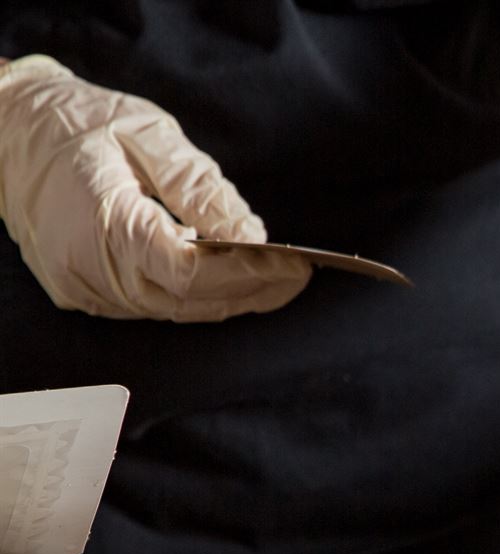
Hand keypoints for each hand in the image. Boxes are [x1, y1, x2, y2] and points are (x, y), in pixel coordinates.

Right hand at [0, 55, 308, 322]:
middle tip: (297, 278)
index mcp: (103, 219)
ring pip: (171, 310)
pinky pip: (149, 305)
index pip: (189, 272)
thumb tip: (250, 234)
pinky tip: (222, 280)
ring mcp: (82, 285)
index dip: (247, 274)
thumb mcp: (147, 134)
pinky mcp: (80, 292)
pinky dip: (190, 297)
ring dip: (226, 299)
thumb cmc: (77, 122)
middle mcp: (88, 266)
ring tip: (273, 280)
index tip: (295, 265)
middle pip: (187, 300)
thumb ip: (200, 187)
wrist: (8, 129)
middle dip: (250, 291)